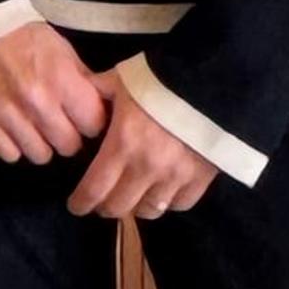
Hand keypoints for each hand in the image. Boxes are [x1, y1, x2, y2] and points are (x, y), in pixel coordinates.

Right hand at [0, 18, 110, 163]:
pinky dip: (15, 145)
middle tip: (60, 121)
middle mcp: (37, 103)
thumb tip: (104, 106)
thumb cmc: (23, 34)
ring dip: (42, 143)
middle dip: (69, 135)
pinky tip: (15, 127)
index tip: (85, 116)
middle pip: (69, 147)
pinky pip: (10, 154)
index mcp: (61, 80)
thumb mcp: (61, 48)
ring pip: (40, 156)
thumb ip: (83, 79)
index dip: (92, 122)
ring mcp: (8, 116)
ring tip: (36, 125)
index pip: (93, 125)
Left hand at [70, 72, 215, 219]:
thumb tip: (78, 96)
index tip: (76, 205)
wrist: (212, 79)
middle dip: (105, 207)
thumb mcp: (122, 78)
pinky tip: (162, 193)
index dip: (82, 202)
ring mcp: (176, 177)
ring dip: (136, 207)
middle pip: (119, 207)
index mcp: (122, 144)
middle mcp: (147, 168)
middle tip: (101, 201)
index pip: (95, 188)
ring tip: (132, 198)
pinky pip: (180, 204)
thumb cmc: (161, 78)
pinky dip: (168, 202)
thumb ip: (97, 91)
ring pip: (149, 210)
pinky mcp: (201, 178)